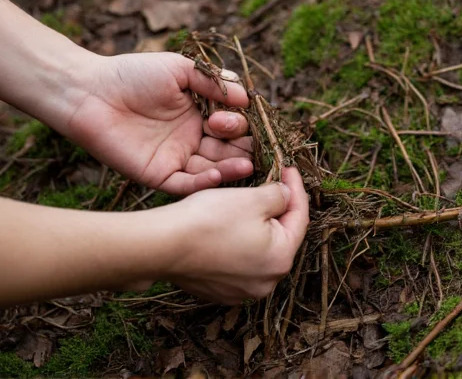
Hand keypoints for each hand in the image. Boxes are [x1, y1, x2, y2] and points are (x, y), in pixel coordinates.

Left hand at [64, 52, 252, 194]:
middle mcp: (191, 138)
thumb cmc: (132, 74)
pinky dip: (203, 184)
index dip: (239, 123)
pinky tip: (218, 176)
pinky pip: (186, 184)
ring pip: (212, 170)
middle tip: (251, 146)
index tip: (236, 115)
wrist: (90, 91)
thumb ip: (213, 81)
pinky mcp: (158, 174)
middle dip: (242, 148)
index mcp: (198, 113)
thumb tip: (246, 97)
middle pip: (227, 149)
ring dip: (231, 169)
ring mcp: (176, 158)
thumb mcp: (179, 69)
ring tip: (247, 165)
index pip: (231, 125)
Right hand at [160, 168, 309, 303]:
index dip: (295, 189)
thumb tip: (286, 195)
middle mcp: (266, 282)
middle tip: (270, 184)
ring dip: (256, 227)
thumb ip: (279, 195)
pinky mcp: (219, 291)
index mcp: (281, 259)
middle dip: (277, 210)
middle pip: (280, 237)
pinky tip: (225, 226)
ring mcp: (241, 290)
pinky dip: (236, 243)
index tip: (288, 170)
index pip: (299, 217)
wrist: (162, 245)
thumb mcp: (253, 198)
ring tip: (246, 204)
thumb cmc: (209, 220)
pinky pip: (237, 262)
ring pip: (258, 250)